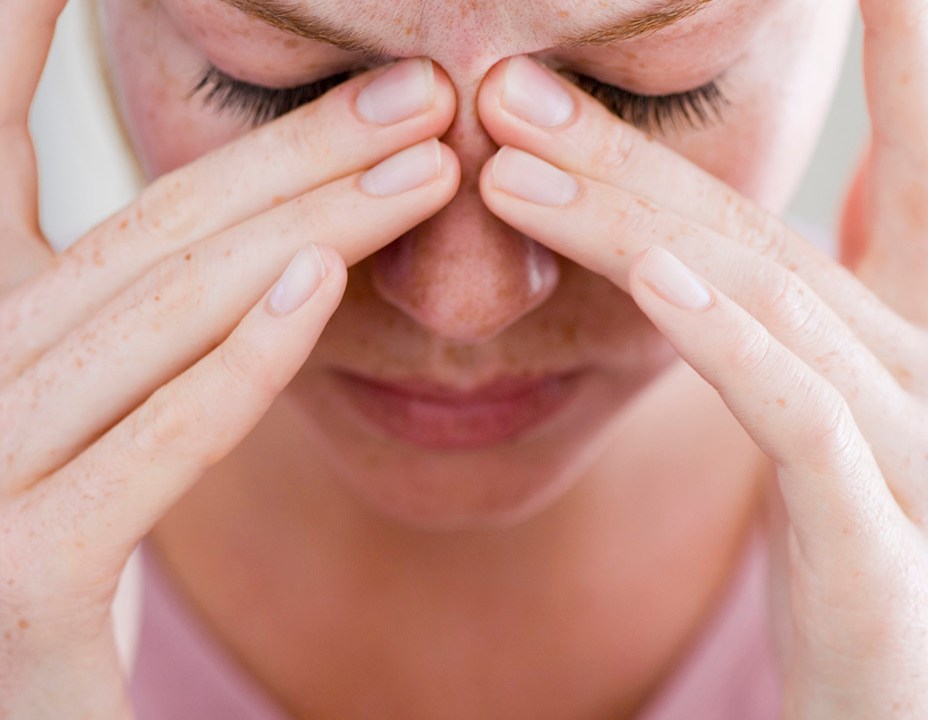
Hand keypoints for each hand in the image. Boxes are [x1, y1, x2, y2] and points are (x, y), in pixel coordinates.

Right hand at [0, 2, 458, 715]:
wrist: (4, 709)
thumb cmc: (41, 563)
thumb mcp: (74, 416)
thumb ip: (129, 326)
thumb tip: (256, 240)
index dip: (22, 43)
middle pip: (150, 234)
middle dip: (292, 151)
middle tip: (417, 86)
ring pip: (164, 314)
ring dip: (308, 226)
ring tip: (427, 158)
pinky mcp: (25, 579)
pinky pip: (159, 441)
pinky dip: (242, 360)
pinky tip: (325, 283)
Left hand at [477, 5, 927, 716]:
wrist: (897, 701)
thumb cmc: (857, 559)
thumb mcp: (835, 420)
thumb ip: (809, 317)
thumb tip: (757, 225)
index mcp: (914, 335)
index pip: (914, 165)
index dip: (901, 61)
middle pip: (752, 231)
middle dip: (633, 150)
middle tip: (520, 84)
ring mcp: (916, 451)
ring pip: (755, 299)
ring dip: (630, 220)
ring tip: (513, 153)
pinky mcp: (876, 540)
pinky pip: (793, 415)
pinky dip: (721, 337)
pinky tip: (648, 271)